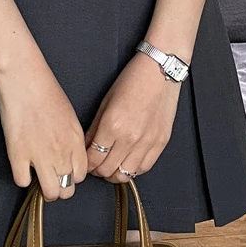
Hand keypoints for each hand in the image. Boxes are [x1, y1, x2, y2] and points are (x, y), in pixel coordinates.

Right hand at [0, 53, 88, 201]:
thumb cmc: (46, 89)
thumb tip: (68, 154)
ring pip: (51, 193)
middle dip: (61, 186)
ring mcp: (40, 156)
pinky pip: (22, 182)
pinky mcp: (18, 155)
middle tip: (51, 177)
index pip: (80, 175)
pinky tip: (22, 166)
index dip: (72, 175)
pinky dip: (22, 177)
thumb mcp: (69, 115)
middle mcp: (62, 152)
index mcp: (75, 141)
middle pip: (68, 190)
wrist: (25, 78)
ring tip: (38, 177)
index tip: (64, 170)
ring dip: (45, 188)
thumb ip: (71, 139)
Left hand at [84, 52, 181, 182]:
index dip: (86, 164)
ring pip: (125, 175)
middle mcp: (130, 138)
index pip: (94, 159)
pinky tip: (126, 161)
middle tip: (94, 164)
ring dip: (114, 173)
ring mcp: (147, 143)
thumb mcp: (106, 101)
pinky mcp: (160, 143)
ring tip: (110, 165)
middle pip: (107, 170)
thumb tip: (87, 145)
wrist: (159, 71)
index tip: (85, 161)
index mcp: (113, 125)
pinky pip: (143, 168)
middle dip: (97, 170)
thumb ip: (95, 127)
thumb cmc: (133, 80)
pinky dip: (132, 169)